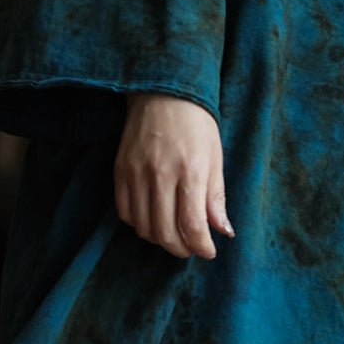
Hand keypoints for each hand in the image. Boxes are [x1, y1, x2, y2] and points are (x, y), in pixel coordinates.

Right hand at [114, 93, 232, 259]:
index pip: (192, 226)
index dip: (201, 247)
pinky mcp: (119, 171)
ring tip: (173, 233)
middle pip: (165, 233)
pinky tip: (152, 217)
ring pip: (143, 227)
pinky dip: (139, 223)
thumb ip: (216, 197)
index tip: (208, 251)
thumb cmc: (196, 124)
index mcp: (190, 171)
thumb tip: (223, 232)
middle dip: (181, 249)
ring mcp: (136, 174)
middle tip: (191, 247)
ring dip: (160, 239)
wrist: (162, 93)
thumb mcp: (215, 157)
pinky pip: (125, 212)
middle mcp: (160, 175)